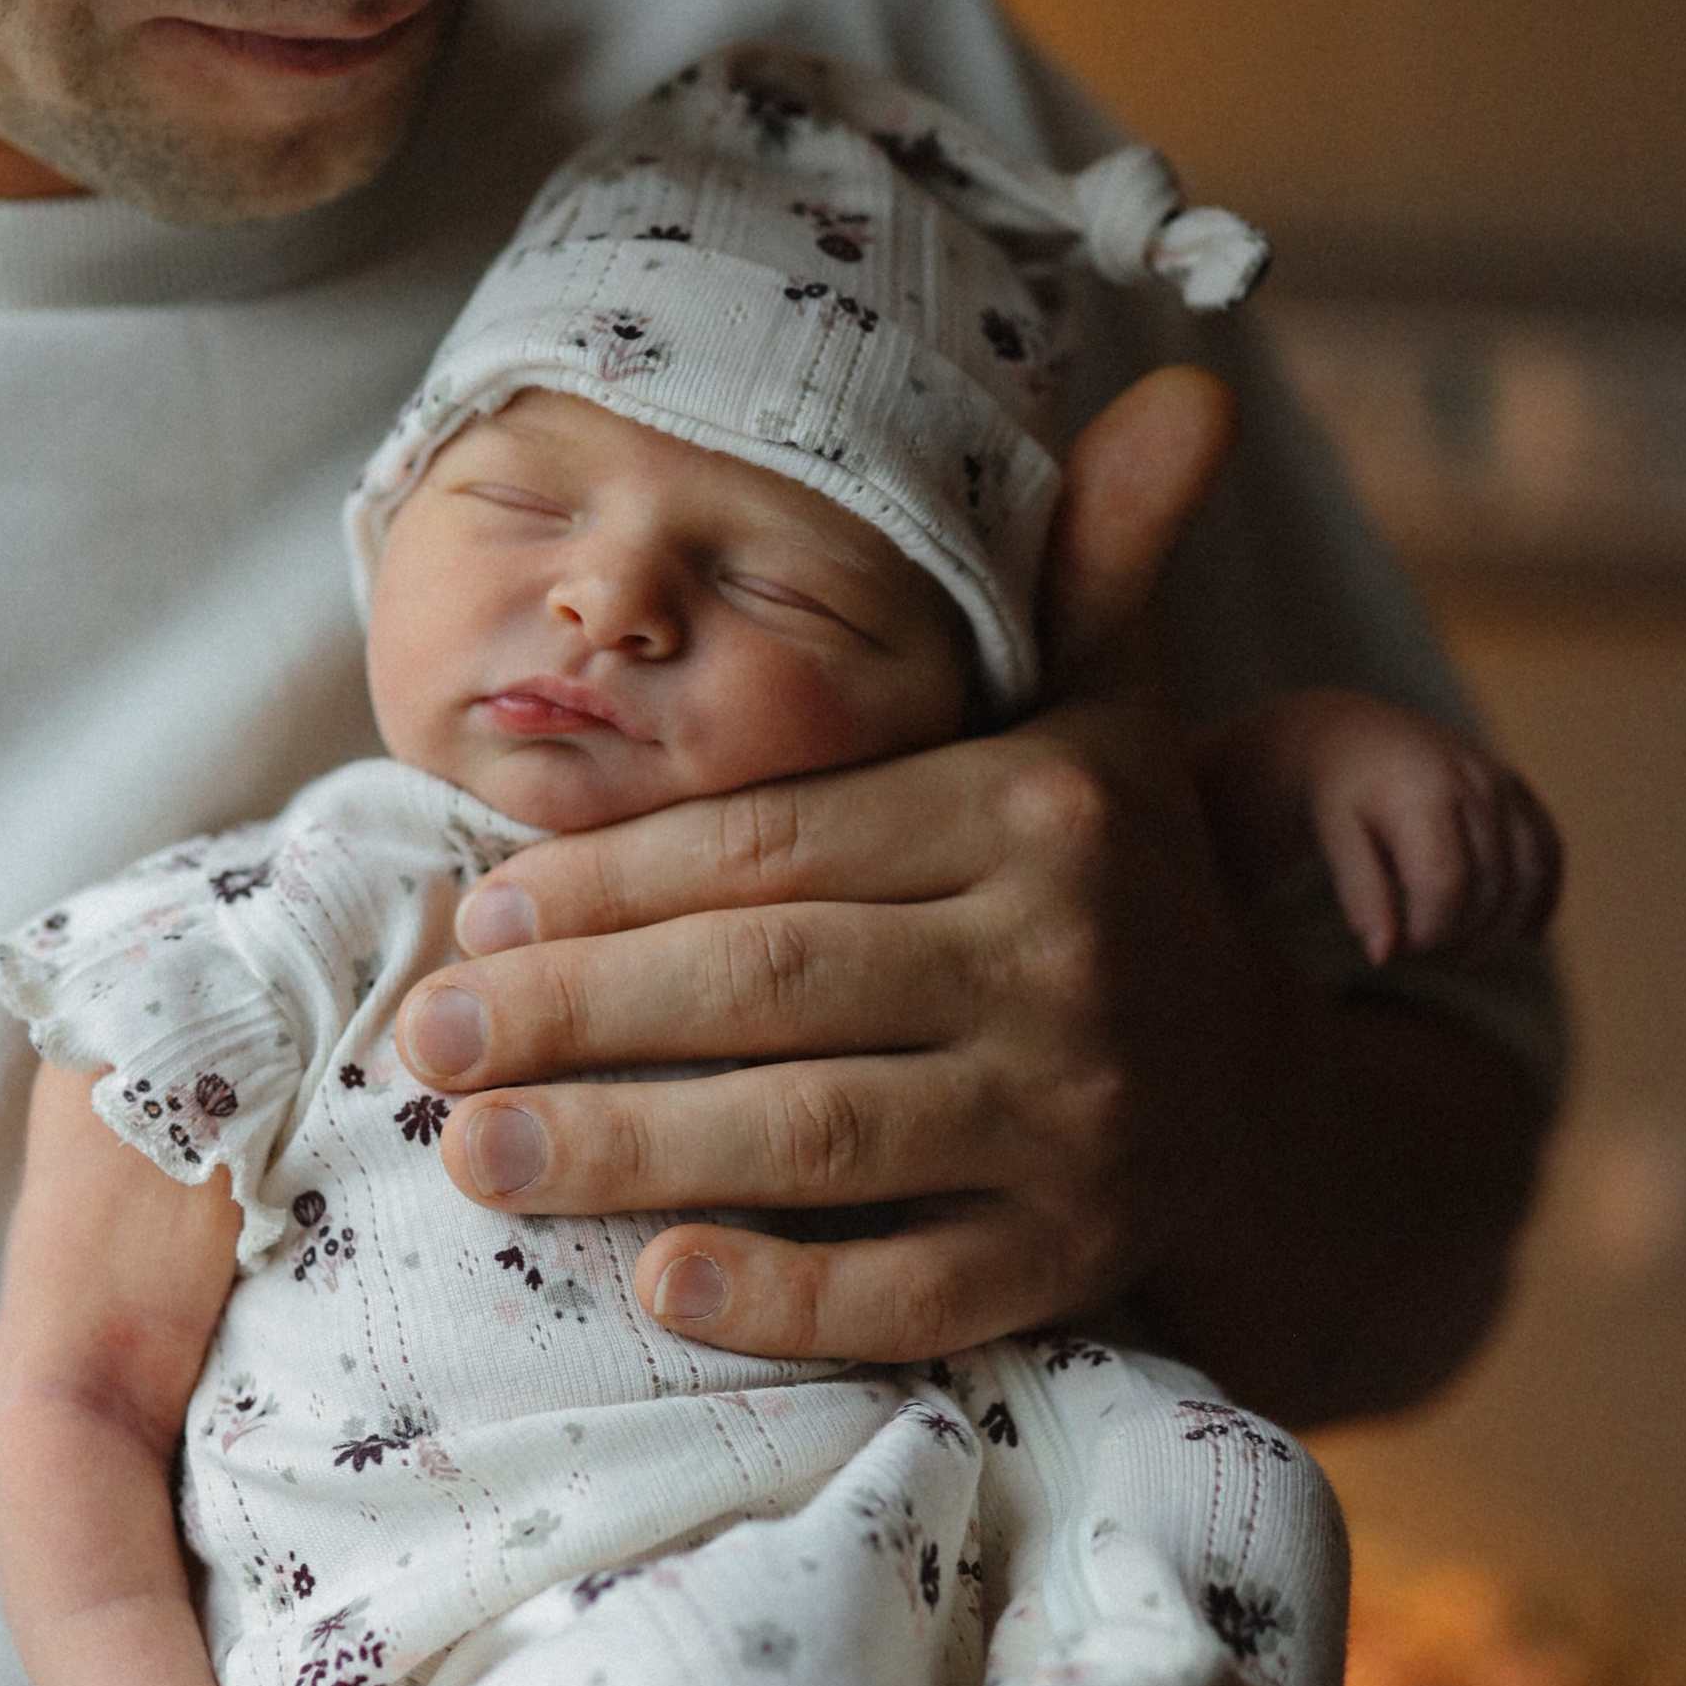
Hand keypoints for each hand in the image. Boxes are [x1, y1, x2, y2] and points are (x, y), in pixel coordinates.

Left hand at [392, 370, 1256, 1363]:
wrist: (1258, 1097)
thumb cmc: (1118, 887)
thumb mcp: (1111, 714)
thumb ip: (1093, 566)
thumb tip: (1184, 386)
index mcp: (1041, 815)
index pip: (780, 845)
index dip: (613, 881)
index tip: (473, 913)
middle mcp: (1068, 965)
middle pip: (774, 987)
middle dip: (578, 1015)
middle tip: (427, 1042)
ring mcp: (1077, 1127)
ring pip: (820, 1139)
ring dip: (630, 1150)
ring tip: (471, 1159)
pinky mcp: (1075, 1264)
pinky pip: (914, 1294)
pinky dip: (787, 1299)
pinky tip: (654, 1289)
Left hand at [1199, 689, 1562, 967]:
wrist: (1361, 735)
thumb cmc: (1343, 792)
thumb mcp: (1334, 838)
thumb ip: (1359, 893)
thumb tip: (1382, 956)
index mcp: (1421, 793)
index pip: (1445, 882)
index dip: (1431, 930)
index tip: (1401, 945)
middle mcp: (1473, 782)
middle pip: (1489, 884)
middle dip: (1460, 932)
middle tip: (1423, 946)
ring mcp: (1503, 784)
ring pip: (1529, 872)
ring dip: (1505, 928)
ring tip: (1466, 956)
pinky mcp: (1519, 790)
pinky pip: (1550, 849)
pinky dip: (1543, 897)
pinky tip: (1525, 937)